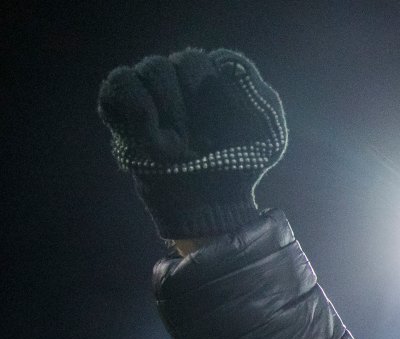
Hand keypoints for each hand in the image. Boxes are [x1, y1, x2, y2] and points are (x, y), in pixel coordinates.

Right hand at [98, 48, 286, 239]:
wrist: (209, 202)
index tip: (222, 129)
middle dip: (190, 107)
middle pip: (178, 61)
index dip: (213, 93)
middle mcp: (179, 76)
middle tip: (199, 143)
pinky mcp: (120, 106)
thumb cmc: (239, 164)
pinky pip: (119, 83)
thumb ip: (258, 94)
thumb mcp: (267, 132)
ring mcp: (149, 88)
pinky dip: (136, 108)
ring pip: (151, 69)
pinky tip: (151, 138)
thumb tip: (229, 65)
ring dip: (167, 112)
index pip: (208, 60)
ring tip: (177, 146)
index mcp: (214, 76)